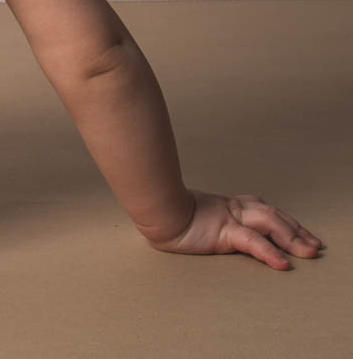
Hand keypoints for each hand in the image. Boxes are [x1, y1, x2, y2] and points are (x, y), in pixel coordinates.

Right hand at [146, 188, 324, 269]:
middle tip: (315, 245)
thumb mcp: (193, 216)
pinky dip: (270, 252)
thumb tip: (202, 224)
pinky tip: (283, 264)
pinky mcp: (223, 231)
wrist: (153, 208)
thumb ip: (205, 218)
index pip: (263, 208)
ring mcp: (229, 218)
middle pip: (272, 214)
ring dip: (293, 238)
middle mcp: (232, 208)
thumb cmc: (166, 212)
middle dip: (296, 230)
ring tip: (309, 253)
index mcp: (226, 204)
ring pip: (269, 223)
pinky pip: (252, 241)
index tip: (301, 231)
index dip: (284, 219)